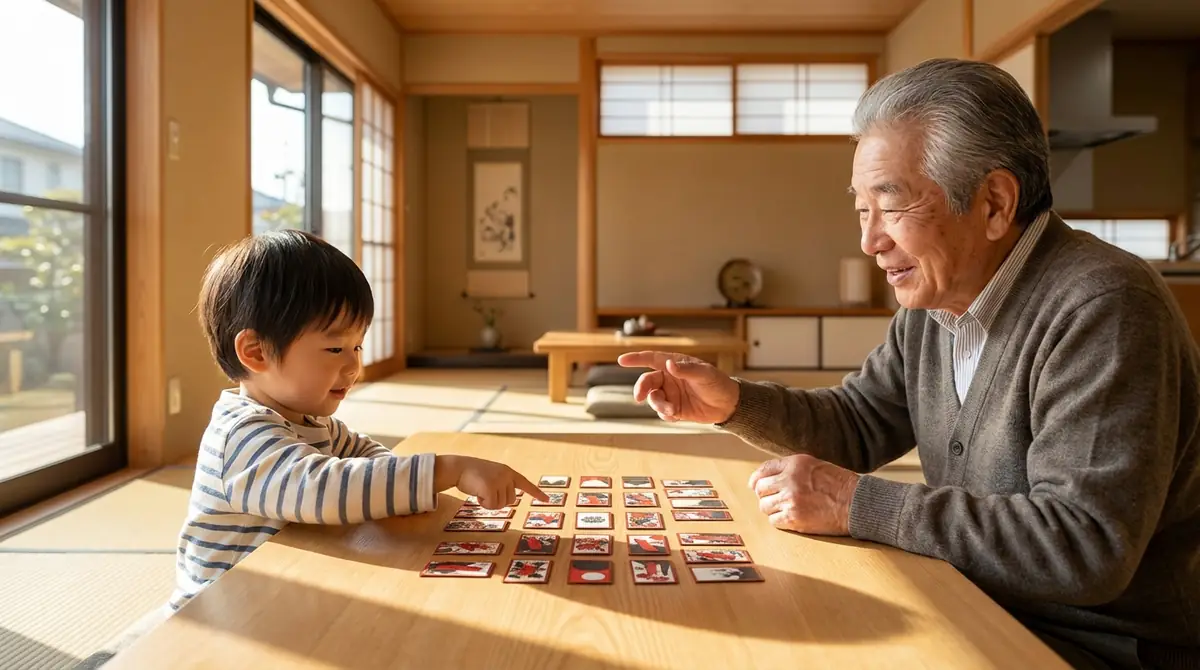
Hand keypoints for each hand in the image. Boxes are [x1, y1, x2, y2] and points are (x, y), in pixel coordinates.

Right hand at [435, 455, 548, 508]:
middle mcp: (506, 475)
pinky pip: (491, 506)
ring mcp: (499, 481)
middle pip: (510, 501)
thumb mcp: (492, 476)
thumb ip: (503, 484)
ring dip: (489, 503)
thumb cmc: (473, 474)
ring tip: (480, 490)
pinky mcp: (490, 488)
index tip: (547, 499)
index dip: (536, 493)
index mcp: (508, 472)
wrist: (458, 468)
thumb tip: (510, 500)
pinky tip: (477, 494)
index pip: (526, 483)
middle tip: (486, 492)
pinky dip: (483, 504)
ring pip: (501, 505)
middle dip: (498, 501)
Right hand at [616, 351, 739, 423]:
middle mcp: (669, 378)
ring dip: (658, 405)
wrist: (728, 405)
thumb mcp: (704, 374)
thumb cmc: (718, 383)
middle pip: (647, 381)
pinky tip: (677, 416)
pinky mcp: (674, 409)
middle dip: (641, 389)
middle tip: (639, 398)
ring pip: (653, 399)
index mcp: (675, 364)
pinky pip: (661, 412)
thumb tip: (669, 364)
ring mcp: (671, 394)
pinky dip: (665, 415)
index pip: (651, 359)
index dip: (636, 359)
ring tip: (672, 410)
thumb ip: (686, 369)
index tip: (621, 360)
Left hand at [748, 454, 859, 535]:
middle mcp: (789, 479)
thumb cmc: (840, 485)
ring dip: (772, 509)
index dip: (756, 479)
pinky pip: (774, 521)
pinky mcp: (794, 517)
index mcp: (795, 463)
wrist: (857, 503)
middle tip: (774, 500)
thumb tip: (766, 478)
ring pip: (764, 506)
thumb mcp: (815, 466)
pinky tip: (790, 519)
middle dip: (765, 495)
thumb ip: (792, 469)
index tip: (755, 486)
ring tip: (786, 510)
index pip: (764, 469)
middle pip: (760, 489)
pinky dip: (779, 521)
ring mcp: (790, 499)